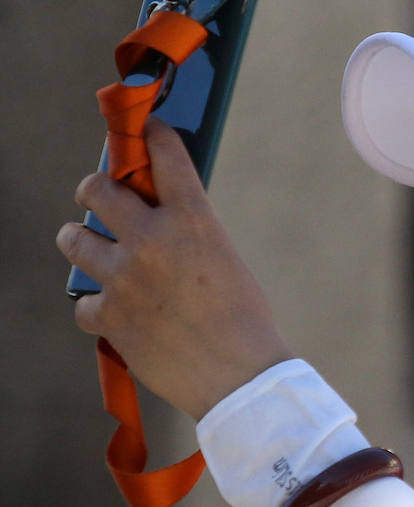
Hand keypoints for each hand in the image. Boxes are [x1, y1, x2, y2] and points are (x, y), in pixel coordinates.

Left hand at [56, 119, 291, 419]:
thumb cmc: (246, 323)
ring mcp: (125, 279)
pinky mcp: (109, 317)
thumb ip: (191, 237)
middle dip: (95, 188)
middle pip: (97, 189)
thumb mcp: (227, 264)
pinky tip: (115, 311)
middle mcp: (153, 241)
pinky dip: (97, 306)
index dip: (151, 135)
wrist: (240, 378)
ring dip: (81, 241)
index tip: (145, 128)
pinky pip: (83, 302)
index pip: (165, 157)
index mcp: (194, 222)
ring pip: (73, 239)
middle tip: (100, 197)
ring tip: (92, 249)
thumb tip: (161, 222)